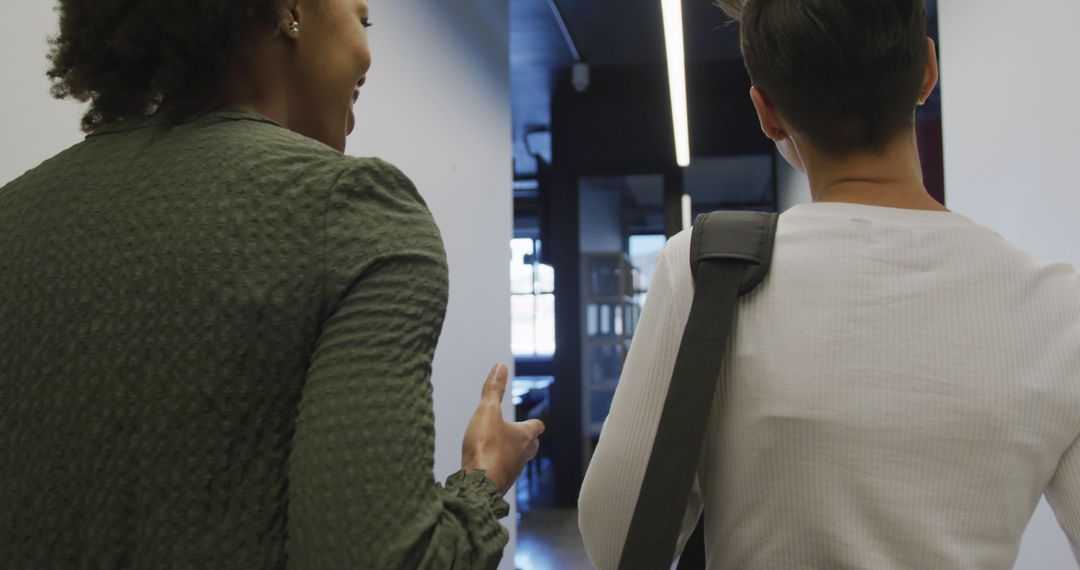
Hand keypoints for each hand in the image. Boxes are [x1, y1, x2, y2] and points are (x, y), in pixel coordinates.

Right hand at [461, 363, 544, 494]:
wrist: (477, 485)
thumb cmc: (485, 448)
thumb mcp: (487, 412)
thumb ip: (493, 390)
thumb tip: (500, 367)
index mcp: (524, 436)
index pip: (536, 427)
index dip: (534, 422)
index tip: (534, 420)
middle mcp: (522, 455)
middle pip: (531, 446)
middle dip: (527, 440)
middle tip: (520, 435)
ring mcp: (512, 472)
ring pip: (518, 461)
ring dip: (512, 454)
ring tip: (502, 448)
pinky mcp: (499, 484)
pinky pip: (503, 473)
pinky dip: (498, 467)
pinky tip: (487, 466)